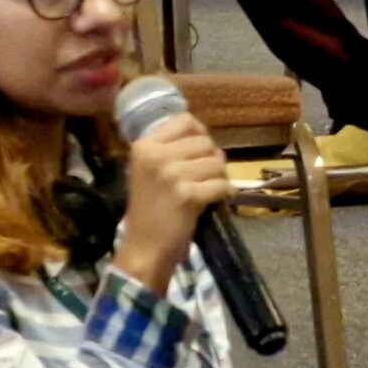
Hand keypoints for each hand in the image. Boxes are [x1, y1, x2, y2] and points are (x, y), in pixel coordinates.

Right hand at [112, 111, 231, 291]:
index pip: (184, 121)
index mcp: (144, 146)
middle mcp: (156, 156)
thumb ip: (171, 151)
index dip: (200, 133)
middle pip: (205, 142)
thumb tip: (208, 140)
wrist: (144, 247)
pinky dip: (224, 193)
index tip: (201, 150)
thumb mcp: (149, 172)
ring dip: (219, 177)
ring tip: (207, 190)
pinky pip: (221, 185)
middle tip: (205, 177)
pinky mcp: (187, 195)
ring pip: (217, 163)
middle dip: (212, 159)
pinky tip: (214, 201)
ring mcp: (171, 174)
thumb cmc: (150, 210)